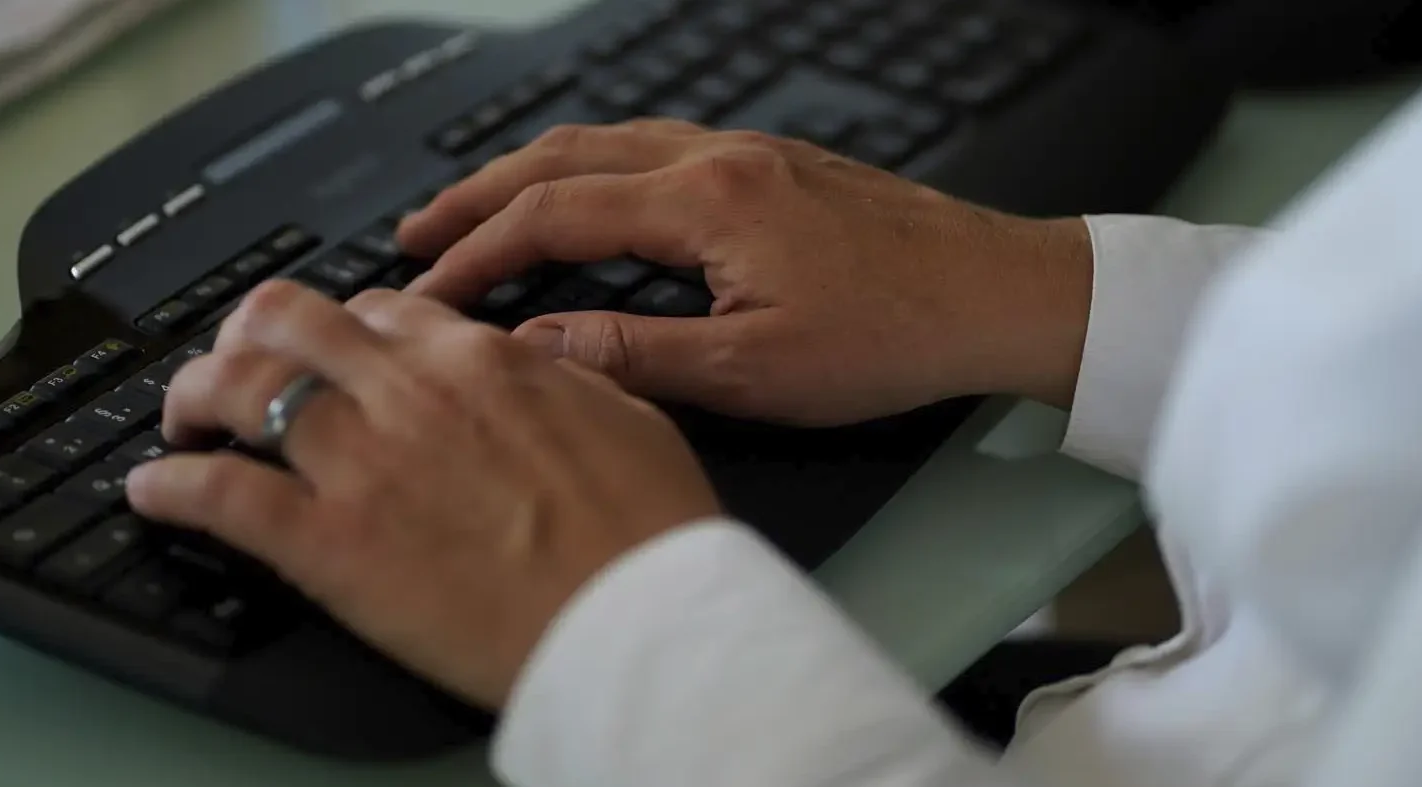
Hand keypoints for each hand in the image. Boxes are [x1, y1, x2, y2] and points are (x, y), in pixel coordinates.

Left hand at [125, 281, 721, 707]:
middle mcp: (410, 392)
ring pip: (237, 387)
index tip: (334, 349)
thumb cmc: (648, 536)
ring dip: (195, 396)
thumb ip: (562, 378)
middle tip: (236, 364)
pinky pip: (219, 495)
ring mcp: (362, 463)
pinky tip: (154, 492)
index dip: (344, 325)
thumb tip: (535, 363)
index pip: (382, 307)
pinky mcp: (328, 544)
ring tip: (184, 421)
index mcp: (482, 360)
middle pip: (289, 321)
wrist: (639, 622)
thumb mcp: (627, 416)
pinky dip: (172, 487)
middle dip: (249, 334)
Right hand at [399, 119, 1094, 424]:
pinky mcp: (775, 166)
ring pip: (609, 143)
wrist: (1003, 294)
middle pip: (566, 158)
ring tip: (480, 212)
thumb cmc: (897, 336)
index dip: (477, 256)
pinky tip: (590, 199)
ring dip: (534, 175)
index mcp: (708, 201)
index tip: (425, 291)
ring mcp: (749, 153)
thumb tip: (539, 350)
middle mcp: (720, 157)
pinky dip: (594, 170)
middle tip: (418, 233)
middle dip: (481, 196)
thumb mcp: (757, 372)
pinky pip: (654, 148)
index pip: (554, 217)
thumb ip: (638, 356)